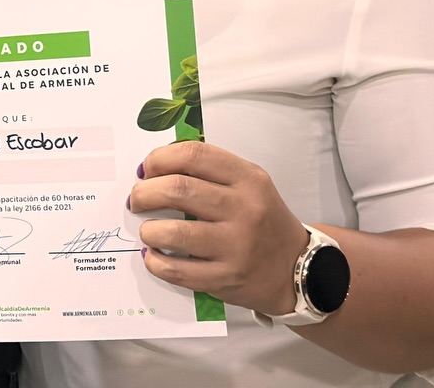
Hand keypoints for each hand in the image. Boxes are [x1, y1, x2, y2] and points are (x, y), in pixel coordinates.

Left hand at [130, 140, 310, 316]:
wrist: (297, 268)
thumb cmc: (262, 220)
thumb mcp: (248, 184)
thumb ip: (210, 171)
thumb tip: (155, 167)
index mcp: (248, 179)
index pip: (194, 155)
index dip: (160, 158)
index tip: (146, 169)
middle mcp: (244, 210)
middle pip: (178, 189)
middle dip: (144, 192)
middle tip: (136, 199)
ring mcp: (236, 247)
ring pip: (174, 232)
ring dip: (149, 229)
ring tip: (147, 230)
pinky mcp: (226, 279)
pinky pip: (178, 270)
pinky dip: (156, 262)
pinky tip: (153, 255)